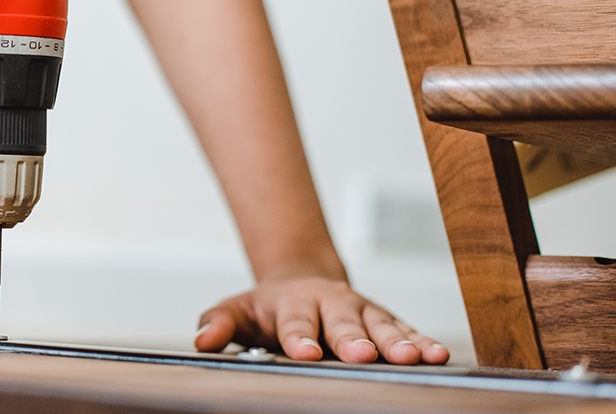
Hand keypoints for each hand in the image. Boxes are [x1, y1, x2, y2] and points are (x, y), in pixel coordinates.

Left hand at [194, 276, 449, 364]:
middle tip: (364, 355)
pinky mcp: (385, 321)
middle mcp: (331, 304)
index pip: (295, 322)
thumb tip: (201, 341)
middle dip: (354, 340)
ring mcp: (361, 312)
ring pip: (381, 326)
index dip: (300, 337)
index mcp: (293, 303)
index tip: (305, 352)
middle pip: (344, 324)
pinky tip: (438, 354)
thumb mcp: (236, 311)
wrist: (300, 282)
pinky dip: (422, 342)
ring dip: (398, 342)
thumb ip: (219, 324)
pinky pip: (406, 331)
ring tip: (415, 357)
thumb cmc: (266, 307)